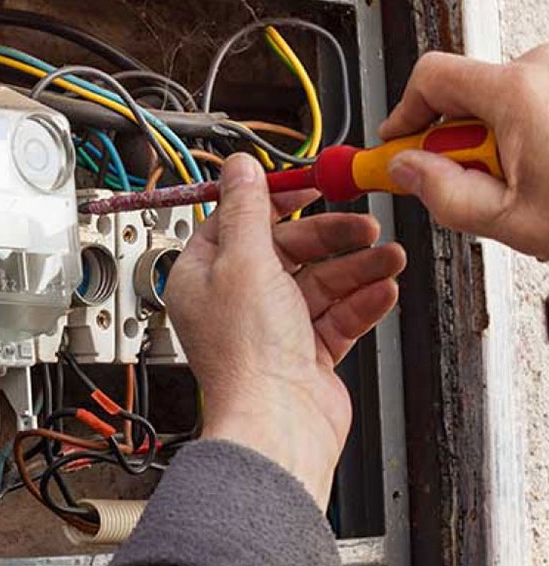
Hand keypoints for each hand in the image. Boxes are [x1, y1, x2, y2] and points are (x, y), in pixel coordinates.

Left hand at [165, 154, 404, 508]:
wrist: (280, 425)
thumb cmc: (248, 355)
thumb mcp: (246, 261)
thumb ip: (247, 209)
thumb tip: (238, 167)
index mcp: (203, 277)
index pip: (236, 224)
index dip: (274, 202)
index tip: (309, 187)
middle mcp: (234, 301)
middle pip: (286, 251)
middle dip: (330, 237)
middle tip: (364, 225)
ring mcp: (271, 328)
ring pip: (318, 283)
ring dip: (356, 267)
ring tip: (389, 256)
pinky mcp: (304, 353)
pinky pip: (336, 316)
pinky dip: (361, 301)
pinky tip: (383, 289)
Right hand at [380, 46, 548, 257]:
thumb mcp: (509, 220)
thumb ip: (441, 192)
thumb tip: (406, 170)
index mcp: (518, 94)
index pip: (431, 77)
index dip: (404, 112)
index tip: (396, 143)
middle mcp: (546, 69)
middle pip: (468, 92)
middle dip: (459, 137)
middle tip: (472, 180)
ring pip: (506, 97)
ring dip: (501, 135)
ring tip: (529, 180)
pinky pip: (538, 96)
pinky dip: (533, 128)